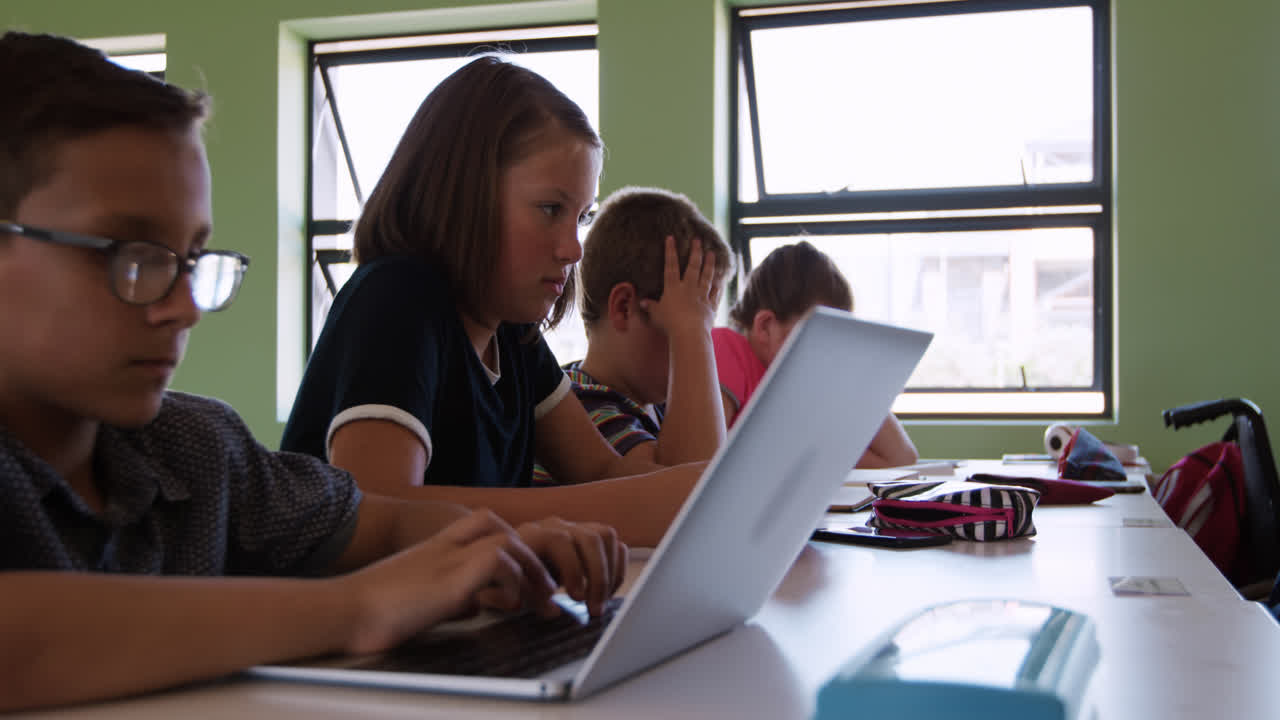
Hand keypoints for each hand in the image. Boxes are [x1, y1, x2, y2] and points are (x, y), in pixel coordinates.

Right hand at [342, 510, 558, 654]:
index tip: (524, 569)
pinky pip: (498, 561)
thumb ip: (450, 595)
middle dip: (530, 553)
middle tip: (546, 585)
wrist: (341, 611)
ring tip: (542, 597)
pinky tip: (508, 604)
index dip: (508, 540)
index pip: (480, 523)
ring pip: (507, 539)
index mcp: (434, 548)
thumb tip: (474, 605)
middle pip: (499, 526)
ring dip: (532, 568)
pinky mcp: (449, 579)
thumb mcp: (419, 599)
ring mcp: (446, 559)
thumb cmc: (368, 612)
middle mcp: (443, 547)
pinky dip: (513, 581)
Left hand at [513, 517, 627, 616]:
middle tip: (594, 607)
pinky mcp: (591, 539)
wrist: (514, 567)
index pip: (560, 541)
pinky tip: (606, 593)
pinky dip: (616, 570)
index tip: (577, 598)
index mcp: (534, 535)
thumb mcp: (512, 589)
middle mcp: (557, 526)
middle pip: (590, 538)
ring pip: (606, 536)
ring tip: (601, 601)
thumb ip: (530, 598)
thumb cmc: (512, 580)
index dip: (572, 570)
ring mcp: (576, 529)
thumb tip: (553, 610)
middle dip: (598, 576)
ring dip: (610, 573)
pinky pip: (615, 545)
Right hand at [639, 235, 721, 338]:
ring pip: (707, 276)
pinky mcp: (710, 306)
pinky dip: (718, 286)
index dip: (670, 251)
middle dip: (695, 252)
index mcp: (673, 288)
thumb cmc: (669, 324)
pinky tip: (721, 280)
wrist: (689, 333)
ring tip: (712, 253)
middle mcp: (688, 288)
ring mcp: (701, 296)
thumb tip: (642, 302)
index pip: (670, 266)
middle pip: (693, 266)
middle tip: (698, 240)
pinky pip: (715, 293)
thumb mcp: (656, 315)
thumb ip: (651, 307)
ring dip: (710, 264)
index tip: (671, 238)